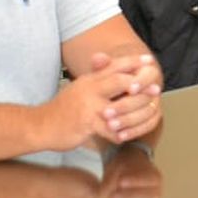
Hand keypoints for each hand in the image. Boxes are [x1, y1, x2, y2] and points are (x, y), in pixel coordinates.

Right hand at [40, 58, 157, 148]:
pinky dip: (119, 133)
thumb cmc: (63, 109)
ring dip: (135, 109)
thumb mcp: (79, 88)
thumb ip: (96, 78)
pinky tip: (127, 136)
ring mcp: (88, 107)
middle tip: (156, 87)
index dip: (133, 62)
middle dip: (140, 84)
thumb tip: (109, 64)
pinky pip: (108, 129)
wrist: (41, 125)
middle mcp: (89, 90)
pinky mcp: (86, 124)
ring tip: (148, 111)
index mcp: (89, 80)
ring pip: (117, 106)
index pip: (113, 66)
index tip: (149, 61)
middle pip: (118, 81)